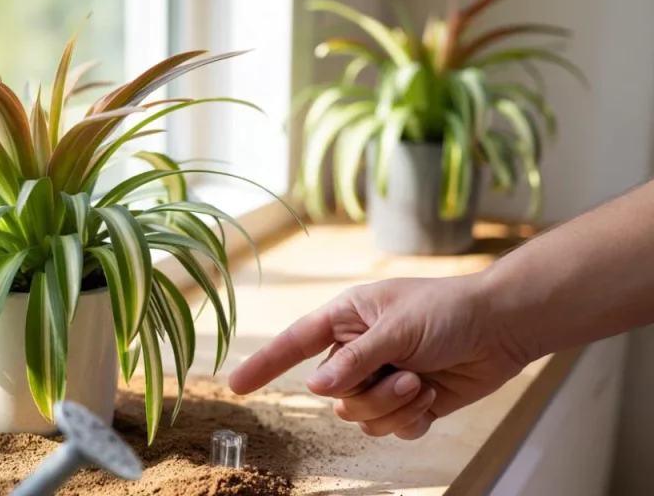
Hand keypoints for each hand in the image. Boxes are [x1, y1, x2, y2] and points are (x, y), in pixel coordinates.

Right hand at [228, 274, 532, 439]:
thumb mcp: (397, 328)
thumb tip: (314, 387)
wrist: (503, 327)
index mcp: (346, 318)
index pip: (294, 343)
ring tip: (421, 384)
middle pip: (333, 393)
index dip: (264, 364)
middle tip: (404, 375)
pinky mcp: (407, 401)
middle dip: (368, 393)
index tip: (236, 386)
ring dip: (392, 405)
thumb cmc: (449, 311)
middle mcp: (358, 350)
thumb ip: (354, 359)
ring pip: (359, 415)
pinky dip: (409, 419)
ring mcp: (381, 377)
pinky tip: (430, 398)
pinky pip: (388, 428)